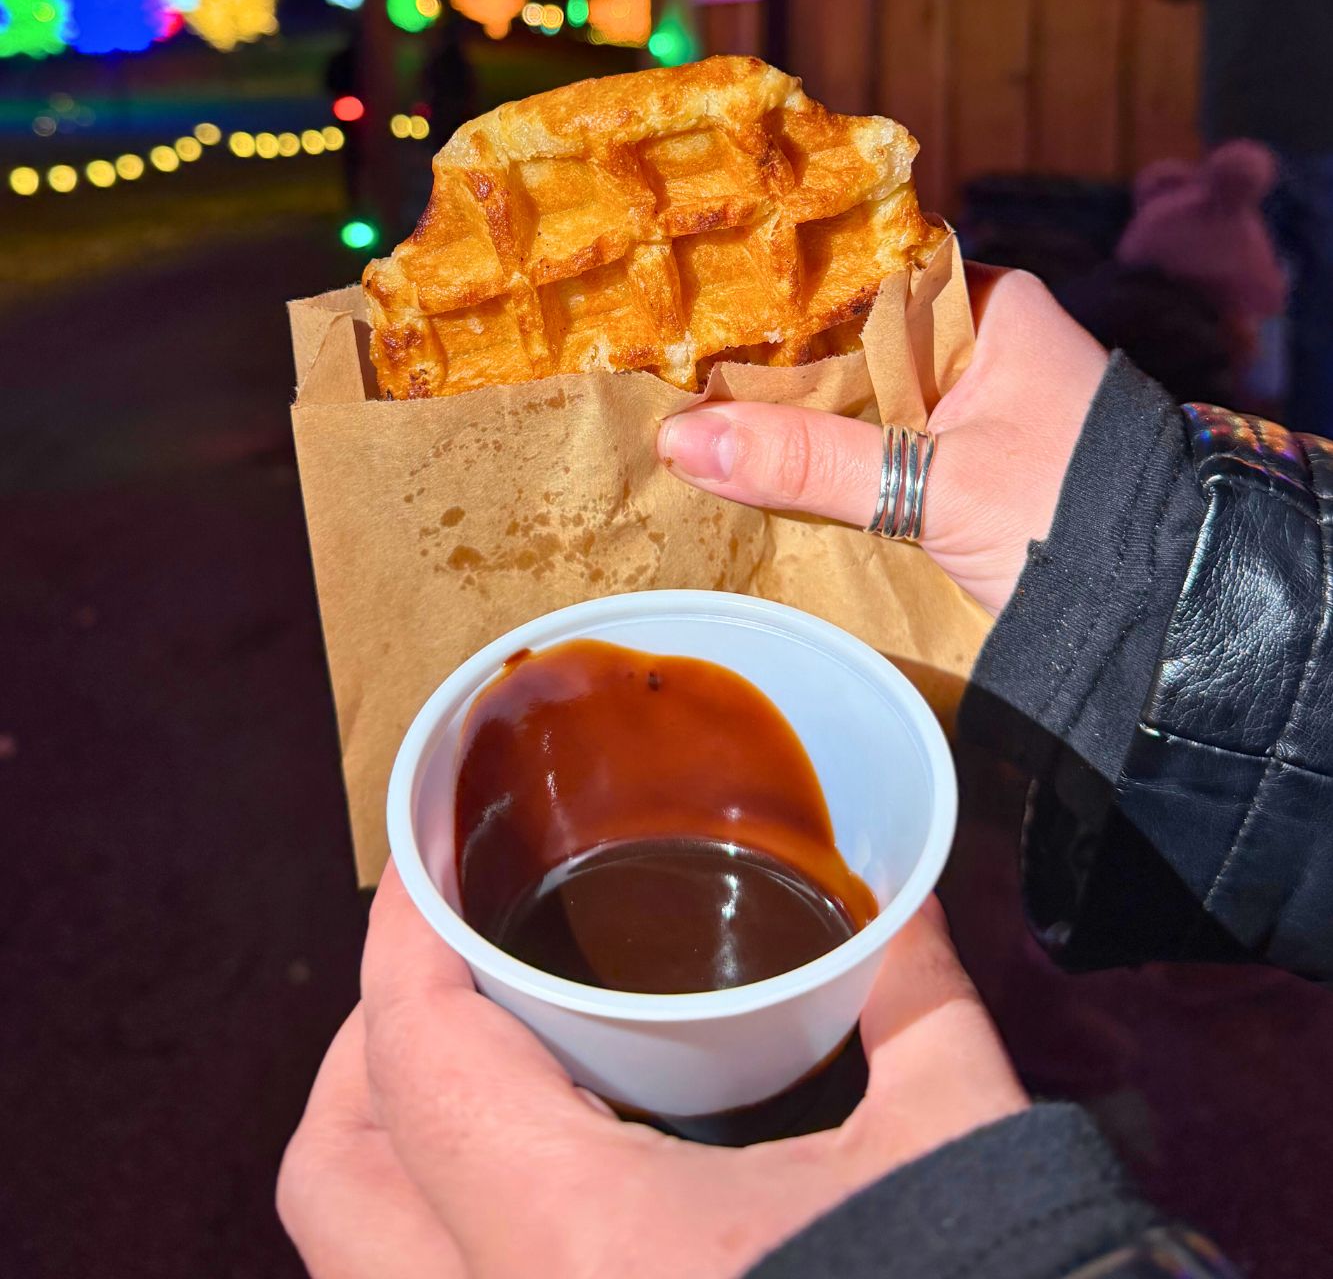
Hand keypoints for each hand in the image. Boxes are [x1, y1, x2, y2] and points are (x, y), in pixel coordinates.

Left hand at [278, 864, 1027, 1278]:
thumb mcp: (958, 1146)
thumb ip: (914, 996)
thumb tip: (905, 894)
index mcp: (576, 1251)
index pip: (416, 1059)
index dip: (402, 933)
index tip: (431, 853)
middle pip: (330, 1177)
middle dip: (369, 1046)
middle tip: (456, 958)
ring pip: (359, 1262)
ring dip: (398, 1148)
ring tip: (487, 1061)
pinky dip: (441, 1232)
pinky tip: (541, 1176)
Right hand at [658, 268, 1107, 613]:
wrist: (1163, 612)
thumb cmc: (1064, 517)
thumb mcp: (932, 485)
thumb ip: (810, 461)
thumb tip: (679, 440)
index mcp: (989, 304)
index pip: (864, 273)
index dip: (783, 294)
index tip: (701, 309)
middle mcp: (983, 340)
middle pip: (855, 339)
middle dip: (779, 364)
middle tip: (678, 367)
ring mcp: (978, 403)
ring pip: (864, 396)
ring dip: (801, 415)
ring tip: (698, 411)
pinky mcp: (970, 463)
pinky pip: (882, 443)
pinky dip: (832, 457)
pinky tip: (762, 464)